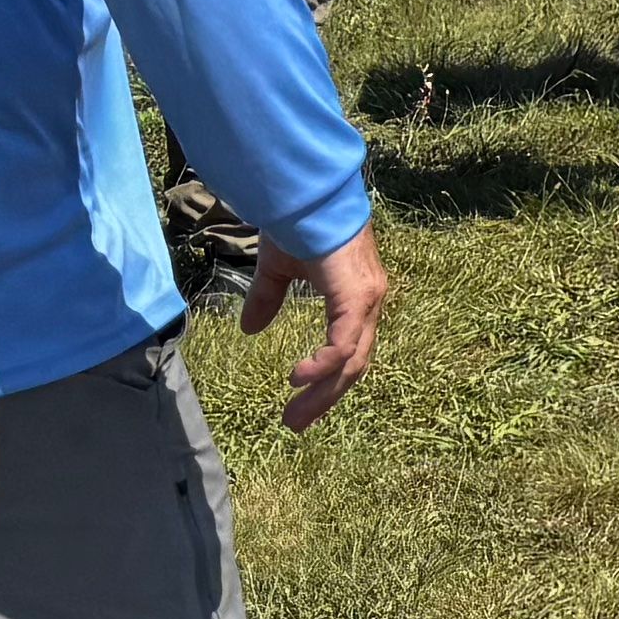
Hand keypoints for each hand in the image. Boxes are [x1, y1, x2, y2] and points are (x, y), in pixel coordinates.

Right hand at [244, 223, 389, 428]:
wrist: (304, 195)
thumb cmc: (297, 224)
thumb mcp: (278, 270)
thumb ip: (268, 299)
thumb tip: (250, 331)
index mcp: (355, 299)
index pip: (348, 350)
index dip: (328, 380)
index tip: (301, 405)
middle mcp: (367, 303)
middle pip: (353, 364)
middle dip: (325, 397)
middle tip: (295, 423)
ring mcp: (366, 300)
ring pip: (351, 361)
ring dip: (323, 392)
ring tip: (294, 415)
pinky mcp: (356, 297)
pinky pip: (343, 343)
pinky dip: (323, 364)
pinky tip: (300, 378)